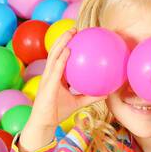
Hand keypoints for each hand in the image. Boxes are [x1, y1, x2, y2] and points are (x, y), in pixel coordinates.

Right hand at [19, 29, 97, 151]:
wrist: (44, 123)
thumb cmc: (58, 112)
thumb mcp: (78, 103)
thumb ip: (90, 96)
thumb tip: (107, 93)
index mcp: (55, 76)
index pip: (60, 57)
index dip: (66, 45)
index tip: (77, 36)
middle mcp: (49, 74)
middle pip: (55, 51)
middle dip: (63, 38)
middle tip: (75, 28)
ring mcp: (47, 78)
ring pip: (53, 55)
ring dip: (61, 42)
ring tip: (70, 32)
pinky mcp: (47, 84)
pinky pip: (55, 69)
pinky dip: (61, 58)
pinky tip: (68, 50)